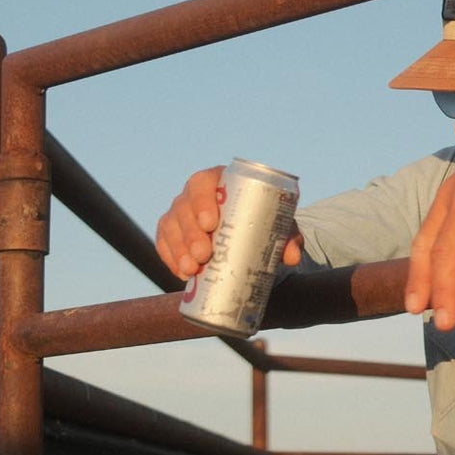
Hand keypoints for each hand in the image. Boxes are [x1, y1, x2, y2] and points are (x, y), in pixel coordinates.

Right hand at [155, 166, 309, 281]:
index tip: (211, 224)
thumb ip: (288, 236)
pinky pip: (163, 242)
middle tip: (204, 255)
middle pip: (184, 208)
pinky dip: (170, 258)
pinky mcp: (171, 232)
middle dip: (190, 233)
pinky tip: (181, 273)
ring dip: (178, 249)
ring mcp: (180, 212)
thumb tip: (292, 256)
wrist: (250, 230)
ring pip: (171, 226)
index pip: (202, 183)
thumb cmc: (263, 219)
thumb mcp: (278, 224)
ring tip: (192, 270)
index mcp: (218, 181)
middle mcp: (194, 194)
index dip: (202, 201)